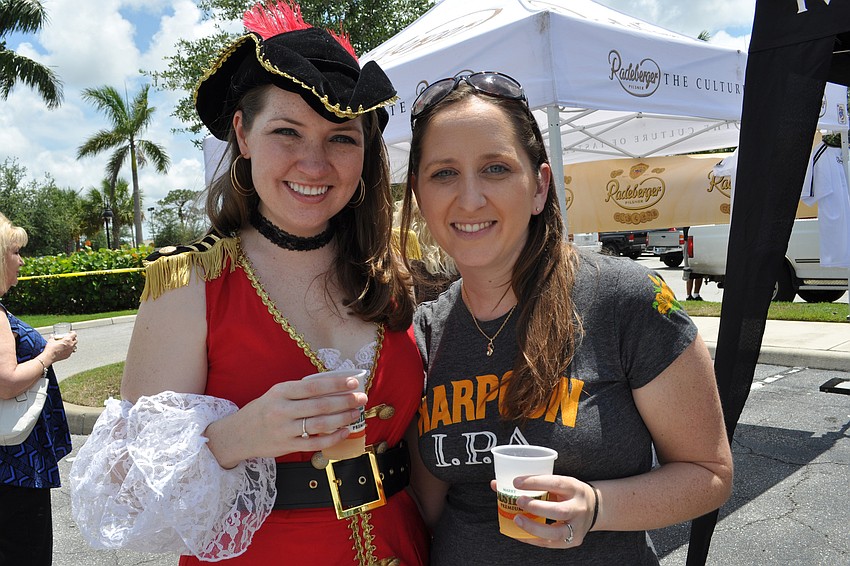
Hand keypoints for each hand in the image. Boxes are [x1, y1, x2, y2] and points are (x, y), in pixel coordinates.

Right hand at [44, 331, 77, 362]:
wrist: (50, 357)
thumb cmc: (51, 349)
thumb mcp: (51, 340)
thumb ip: (52, 337)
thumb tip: (52, 336)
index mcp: (67, 340)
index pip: (74, 334)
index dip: (73, 333)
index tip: (70, 333)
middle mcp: (71, 345)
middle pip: (76, 340)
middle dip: (73, 338)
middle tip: (70, 338)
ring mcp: (70, 350)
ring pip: (74, 346)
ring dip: (72, 344)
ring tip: (68, 344)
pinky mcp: (68, 355)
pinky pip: (71, 351)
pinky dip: (69, 350)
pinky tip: (65, 349)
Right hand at [222, 373, 368, 461]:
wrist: (237, 435)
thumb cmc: (262, 411)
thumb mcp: (276, 394)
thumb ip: (300, 391)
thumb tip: (333, 386)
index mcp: (280, 392)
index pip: (313, 386)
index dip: (336, 384)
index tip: (353, 382)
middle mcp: (282, 410)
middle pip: (320, 405)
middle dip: (345, 401)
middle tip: (361, 398)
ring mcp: (284, 430)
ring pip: (320, 424)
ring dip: (342, 418)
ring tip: (356, 413)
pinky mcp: (286, 447)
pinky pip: (315, 443)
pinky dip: (332, 438)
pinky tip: (344, 431)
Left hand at [490, 475, 597, 547]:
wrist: (594, 508)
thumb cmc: (568, 493)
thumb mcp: (557, 483)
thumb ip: (532, 483)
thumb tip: (496, 484)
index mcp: (574, 488)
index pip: (555, 483)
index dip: (535, 482)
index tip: (516, 481)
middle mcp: (578, 508)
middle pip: (559, 510)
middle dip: (537, 507)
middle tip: (519, 501)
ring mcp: (577, 527)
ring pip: (556, 532)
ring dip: (534, 528)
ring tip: (517, 520)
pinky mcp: (573, 541)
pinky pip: (551, 544)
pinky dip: (533, 539)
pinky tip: (520, 534)